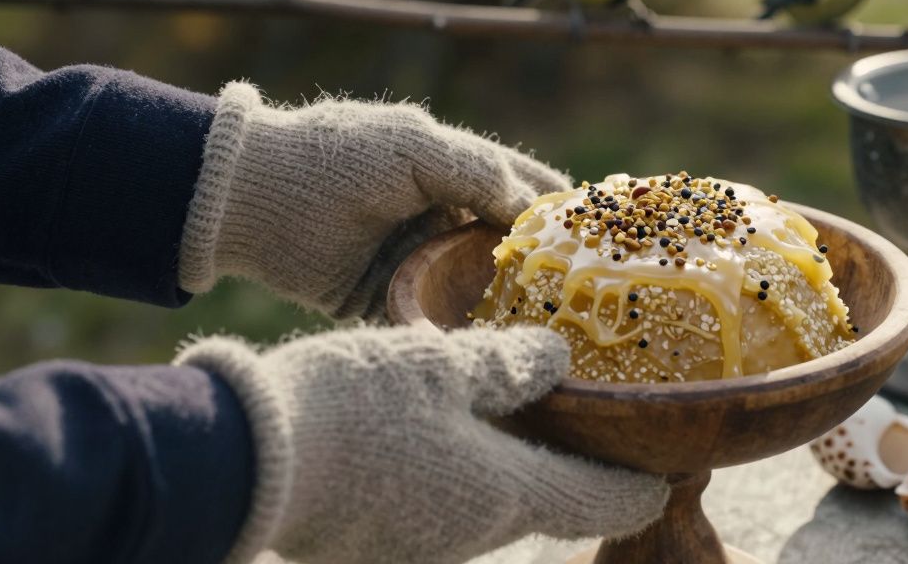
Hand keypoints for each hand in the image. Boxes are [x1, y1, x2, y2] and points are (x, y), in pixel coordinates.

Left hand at [177, 83, 570, 319]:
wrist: (252, 197)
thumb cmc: (336, 156)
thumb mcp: (415, 146)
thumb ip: (477, 169)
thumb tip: (534, 205)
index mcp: (449, 170)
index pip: (519, 185)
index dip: (558, 207)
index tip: (601, 232)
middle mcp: (438, 217)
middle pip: (504, 246)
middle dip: (540, 268)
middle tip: (584, 295)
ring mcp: (413, 261)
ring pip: (473, 288)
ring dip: (504, 307)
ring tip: (547, 330)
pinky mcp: (383, 300)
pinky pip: (430, 321)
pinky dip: (455, 334)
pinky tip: (490, 351)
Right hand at [177, 325, 667, 563]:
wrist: (242, 460)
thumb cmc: (354, 404)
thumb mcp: (440, 364)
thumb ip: (507, 367)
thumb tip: (557, 362)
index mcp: (505, 492)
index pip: (601, 503)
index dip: (639, 487)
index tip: (664, 472)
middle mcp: (471, 535)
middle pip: (546, 505)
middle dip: (574, 473)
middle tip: (589, 428)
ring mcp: (420, 548)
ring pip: (490, 506)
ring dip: (511, 472)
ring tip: (513, 420)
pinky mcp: (374, 546)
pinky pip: (438, 511)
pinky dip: (457, 478)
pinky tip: (438, 438)